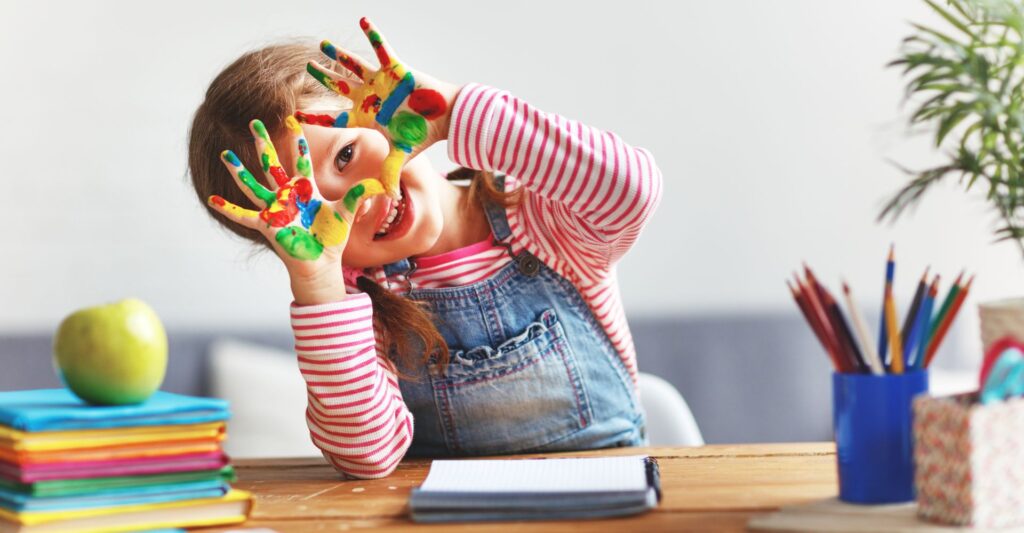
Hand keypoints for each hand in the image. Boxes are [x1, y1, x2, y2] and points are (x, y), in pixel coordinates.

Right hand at [208, 116, 384, 285]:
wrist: (322, 264)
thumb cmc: (331, 238)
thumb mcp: (347, 213)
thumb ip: (360, 196)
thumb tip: (381, 185)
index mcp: (306, 190)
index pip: (301, 161)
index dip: (298, 142)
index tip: (293, 121)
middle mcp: (287, 196)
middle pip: (272, 164)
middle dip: (264, 143)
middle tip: (254, 122)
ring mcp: (275, 210)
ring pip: (253, 185)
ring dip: (239, 171)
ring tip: (225, 155)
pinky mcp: (268, 225)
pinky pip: (244, 215)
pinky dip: (228, 208)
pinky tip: (212, 200)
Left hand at [298, 17, 460, 198]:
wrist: (445, 117)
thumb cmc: (423, 134)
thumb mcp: (402, 155)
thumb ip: (391, 173)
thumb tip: (388, 200)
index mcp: (366, 116)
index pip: (335, 117)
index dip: (316, 117)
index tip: (295, 115)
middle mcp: (370, 96)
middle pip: (339, 86)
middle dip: (322, 78)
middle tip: (307, 68)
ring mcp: (380, 81)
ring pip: (353, 65)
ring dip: (338, 54)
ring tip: (322, 45)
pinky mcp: (395, 67)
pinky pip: (381, 47)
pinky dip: (373, 34)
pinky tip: (363, 19)